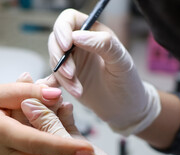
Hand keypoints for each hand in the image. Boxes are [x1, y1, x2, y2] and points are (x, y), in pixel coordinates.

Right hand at [41, 9, 160, 135]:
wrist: (125, 109)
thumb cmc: (127, 82)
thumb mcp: (120, 61)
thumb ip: (103, 44)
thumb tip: (78, 36)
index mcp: (93, 32)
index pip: (69, 19)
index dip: (63, 29)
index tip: (67, 45)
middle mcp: (80, 44)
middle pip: (56, 40)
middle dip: (60, 57)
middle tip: (71, 74)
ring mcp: (72, 61)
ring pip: (54, 61)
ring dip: (62, 76)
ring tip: (78, 90)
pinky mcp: (66, 79)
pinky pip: (52, 78)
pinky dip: (54, 86)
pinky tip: (59, 94)